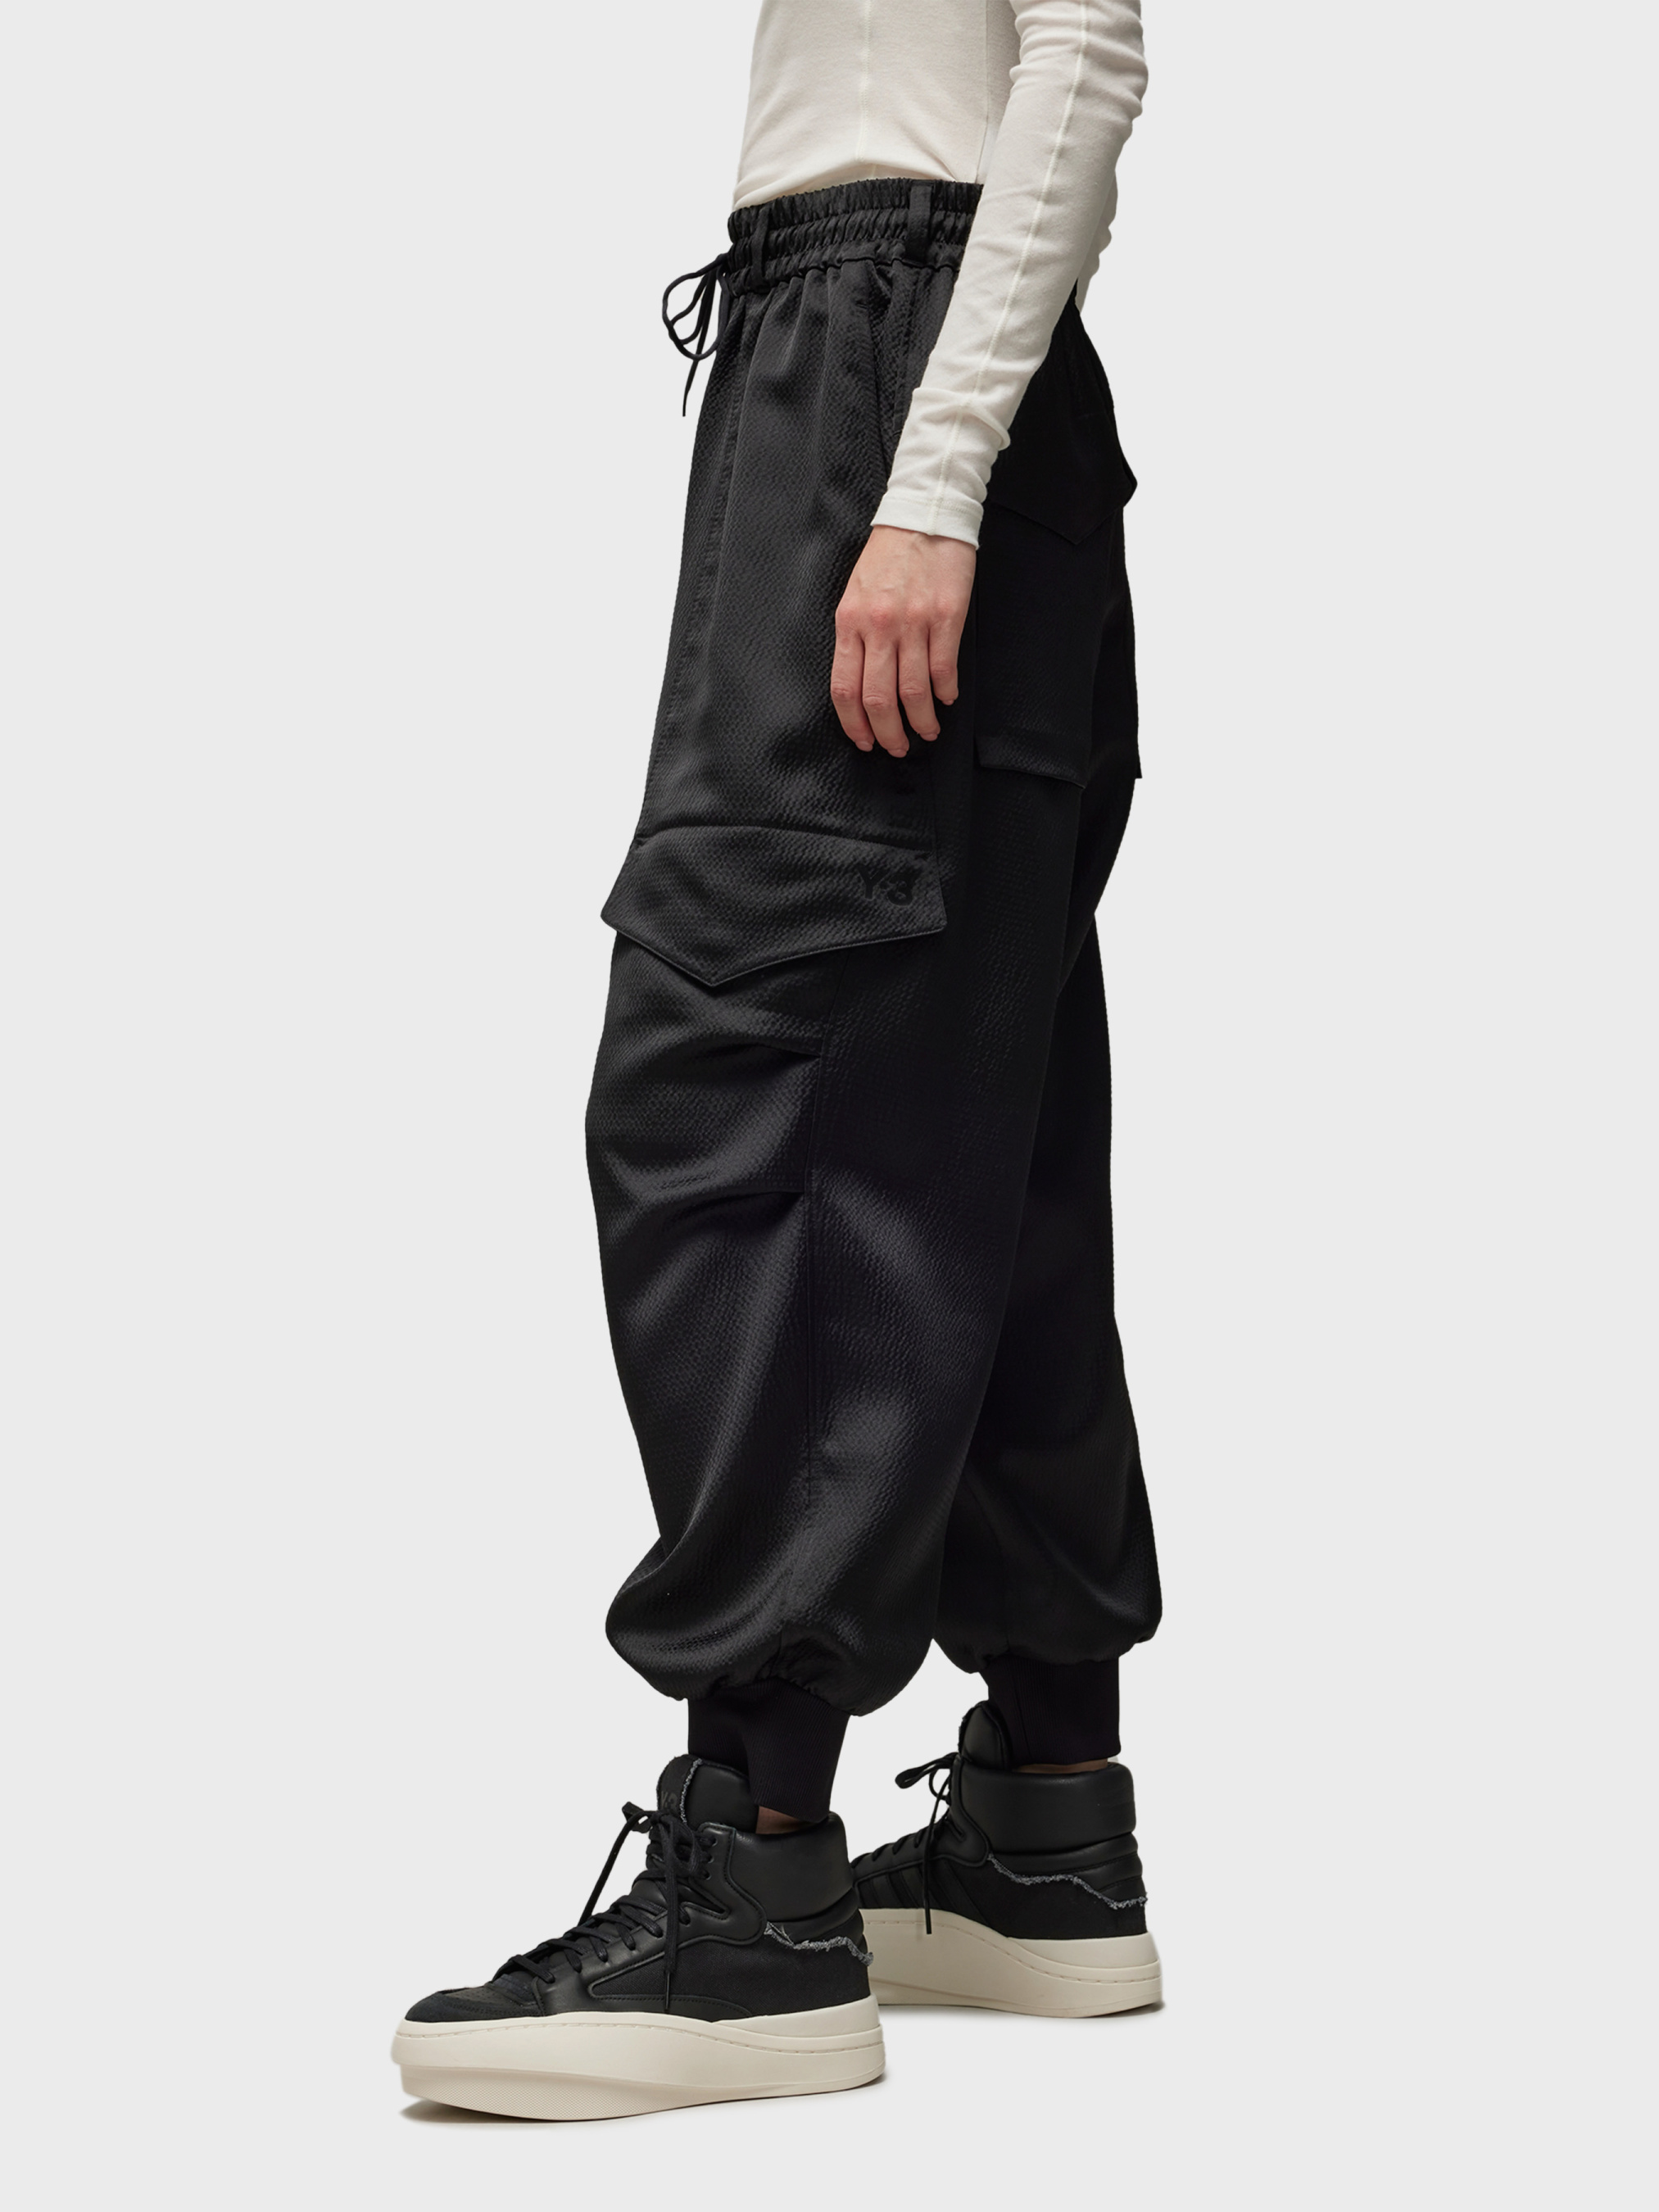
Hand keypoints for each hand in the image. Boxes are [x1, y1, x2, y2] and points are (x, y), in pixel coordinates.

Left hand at [830, 526, 976, 756]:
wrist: (924, 515)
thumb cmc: (889, 556)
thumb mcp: (856, 594)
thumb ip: (856, 637)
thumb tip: (863, 684)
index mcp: (850, 622)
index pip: (845, 688)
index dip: (854, 724)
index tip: (865, 742)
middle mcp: (879, 627)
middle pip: (879, 699)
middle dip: (888, 734)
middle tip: (897, 747)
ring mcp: (914, 623)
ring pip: (913, 692)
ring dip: (921, 721)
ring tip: (926, 731)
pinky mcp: (946, 617)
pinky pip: (943, 669)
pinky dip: (945, 692)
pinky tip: (945, 699)